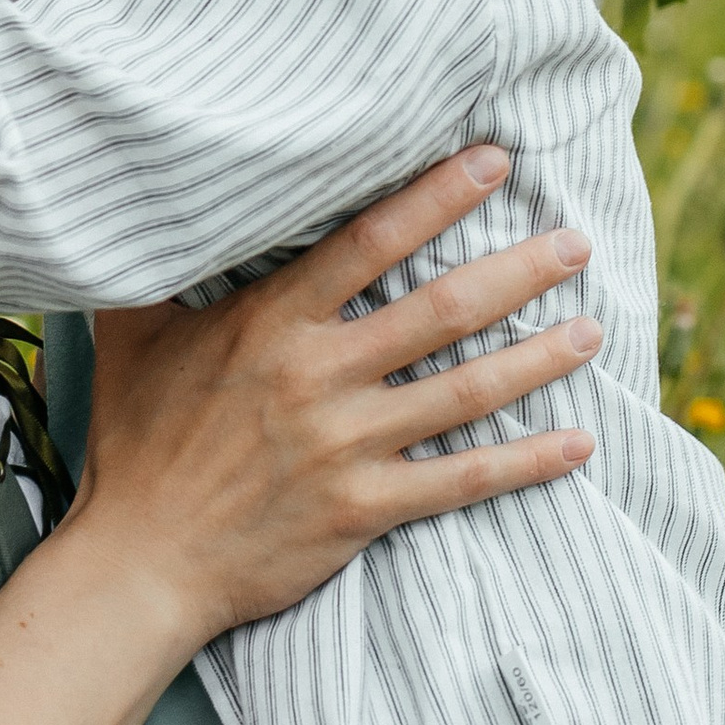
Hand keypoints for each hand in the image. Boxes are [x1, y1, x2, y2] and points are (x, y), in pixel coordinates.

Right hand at [73, 147, 598, 641]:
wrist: (139, 562)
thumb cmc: (136, 441)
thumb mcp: (132, 335)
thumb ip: (154, 267)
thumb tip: (139, 201)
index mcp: (272, 323)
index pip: (370, 241)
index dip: (437, 196)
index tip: (494, 162)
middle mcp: (319, 376)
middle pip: (441, 309)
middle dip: (518, 271)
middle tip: (576, 242)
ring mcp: (347, 445)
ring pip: (465, 390)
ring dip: (538, 359)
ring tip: (592, 329)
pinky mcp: (364, 508)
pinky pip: (461, 479)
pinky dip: (525, 461)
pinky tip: (579, 444)